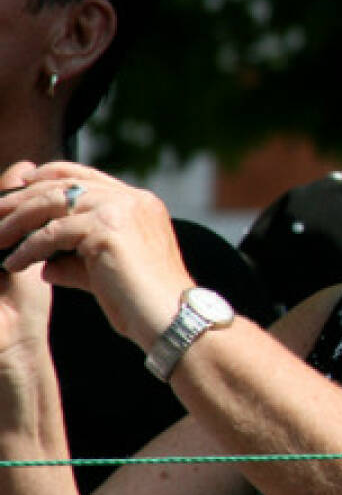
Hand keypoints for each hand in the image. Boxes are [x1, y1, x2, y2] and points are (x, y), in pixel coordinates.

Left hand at [0, 161, 192, 349]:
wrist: (172, 318)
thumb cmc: (144, 303)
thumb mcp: (107, 273)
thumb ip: (77, 261)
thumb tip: (44, 264)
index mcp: (140, 203)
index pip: (86, 176)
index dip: (49, 177)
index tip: (20, 190)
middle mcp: (133, 199)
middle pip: (64, 183)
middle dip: (23, 198)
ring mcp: (122, 209)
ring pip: (54, 202)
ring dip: (18, 220)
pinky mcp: (107, 228)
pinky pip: (53, 232)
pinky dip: (29, 248)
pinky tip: (14, 263)